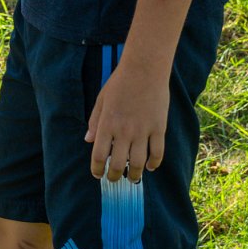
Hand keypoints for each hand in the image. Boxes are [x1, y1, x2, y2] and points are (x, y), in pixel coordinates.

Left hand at [85, 62, 168, 181]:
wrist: (144, 69)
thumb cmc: (120, 82)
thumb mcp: (101, 100)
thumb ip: (95, 121)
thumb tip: (88, 140)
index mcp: (107, 124)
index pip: (98, 156)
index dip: (97, 170)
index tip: (98, 175)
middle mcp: (124, 131)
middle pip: (118, 164)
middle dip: (114, 176)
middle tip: (115, 179)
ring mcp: (142, 131)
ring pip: (138, 163)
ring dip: (134, 175)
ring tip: (132, 178)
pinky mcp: (159, 128)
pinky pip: (157, 153)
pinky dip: (154, 163)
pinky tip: (150, 167)